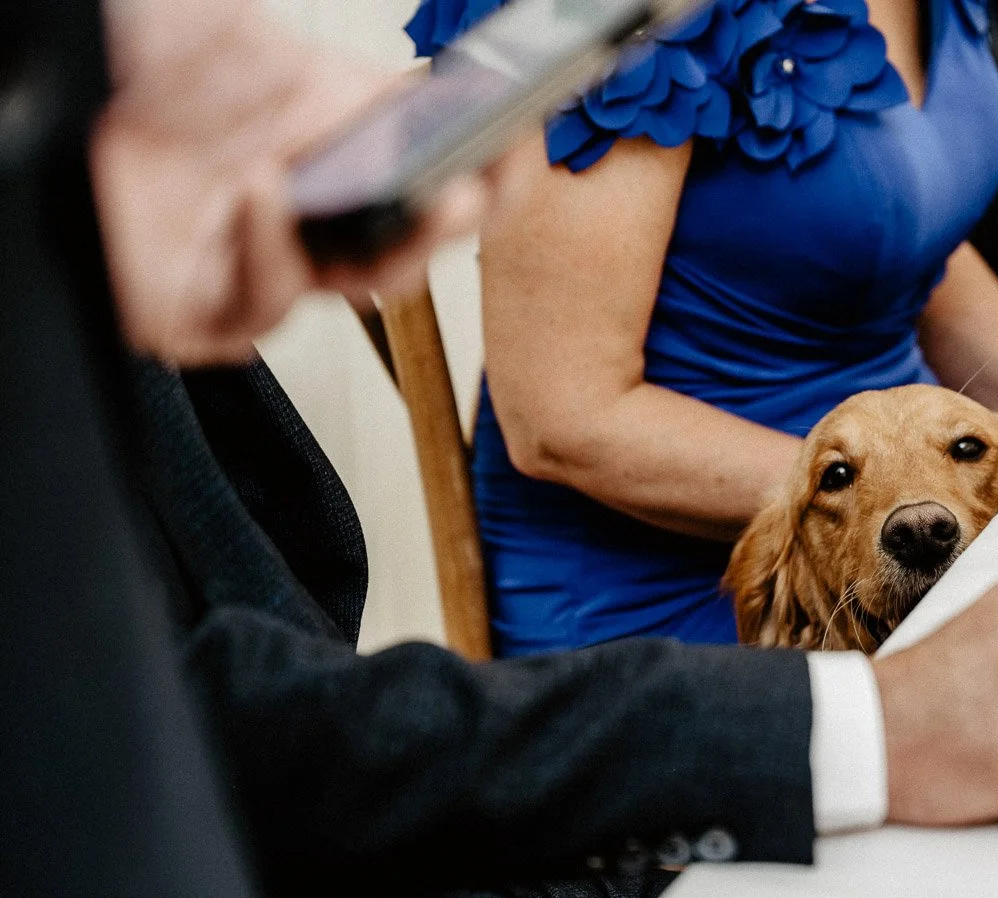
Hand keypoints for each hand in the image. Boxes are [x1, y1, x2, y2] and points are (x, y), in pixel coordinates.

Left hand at [93, 0, 541, 364]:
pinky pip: (261, 305)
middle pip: (415, 242)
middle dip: (456, 219)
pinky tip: (262, 195)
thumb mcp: (268, 49)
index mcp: (334, 150)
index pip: (441, 176)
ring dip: (391, 247)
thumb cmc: (142, 69)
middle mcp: (305, 216)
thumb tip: (457, 100)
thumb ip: (365, 87)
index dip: (489, 173)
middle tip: (476, 187)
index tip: (517, 145)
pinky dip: (269, 255)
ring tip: (413, 196)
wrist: (50, 99)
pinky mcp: (204, 318)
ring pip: (360, 288)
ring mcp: (258, 270)